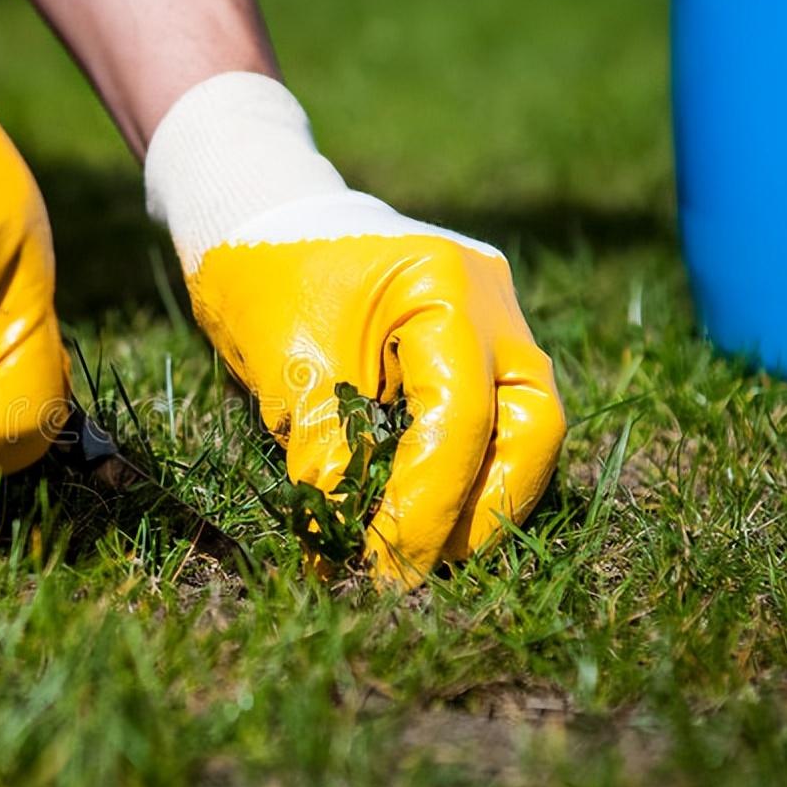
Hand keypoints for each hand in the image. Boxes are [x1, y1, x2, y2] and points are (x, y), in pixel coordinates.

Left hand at [189, 193, 564, 586]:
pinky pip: (492, 413)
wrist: (256, 216)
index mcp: (445, 287)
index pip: (460, 419)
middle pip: (530, 425)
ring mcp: (493, 317)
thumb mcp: (287, 369)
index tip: (383, 567)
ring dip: (481, 497)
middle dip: (485, 510)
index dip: (425, 506)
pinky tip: (424, 508)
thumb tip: (338, 554)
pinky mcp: (476, 340)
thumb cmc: (263, 275)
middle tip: (423, 569)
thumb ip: (325, 458)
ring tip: (422, 550)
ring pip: (523, 426)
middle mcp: (491, 301)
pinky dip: (463, 467)